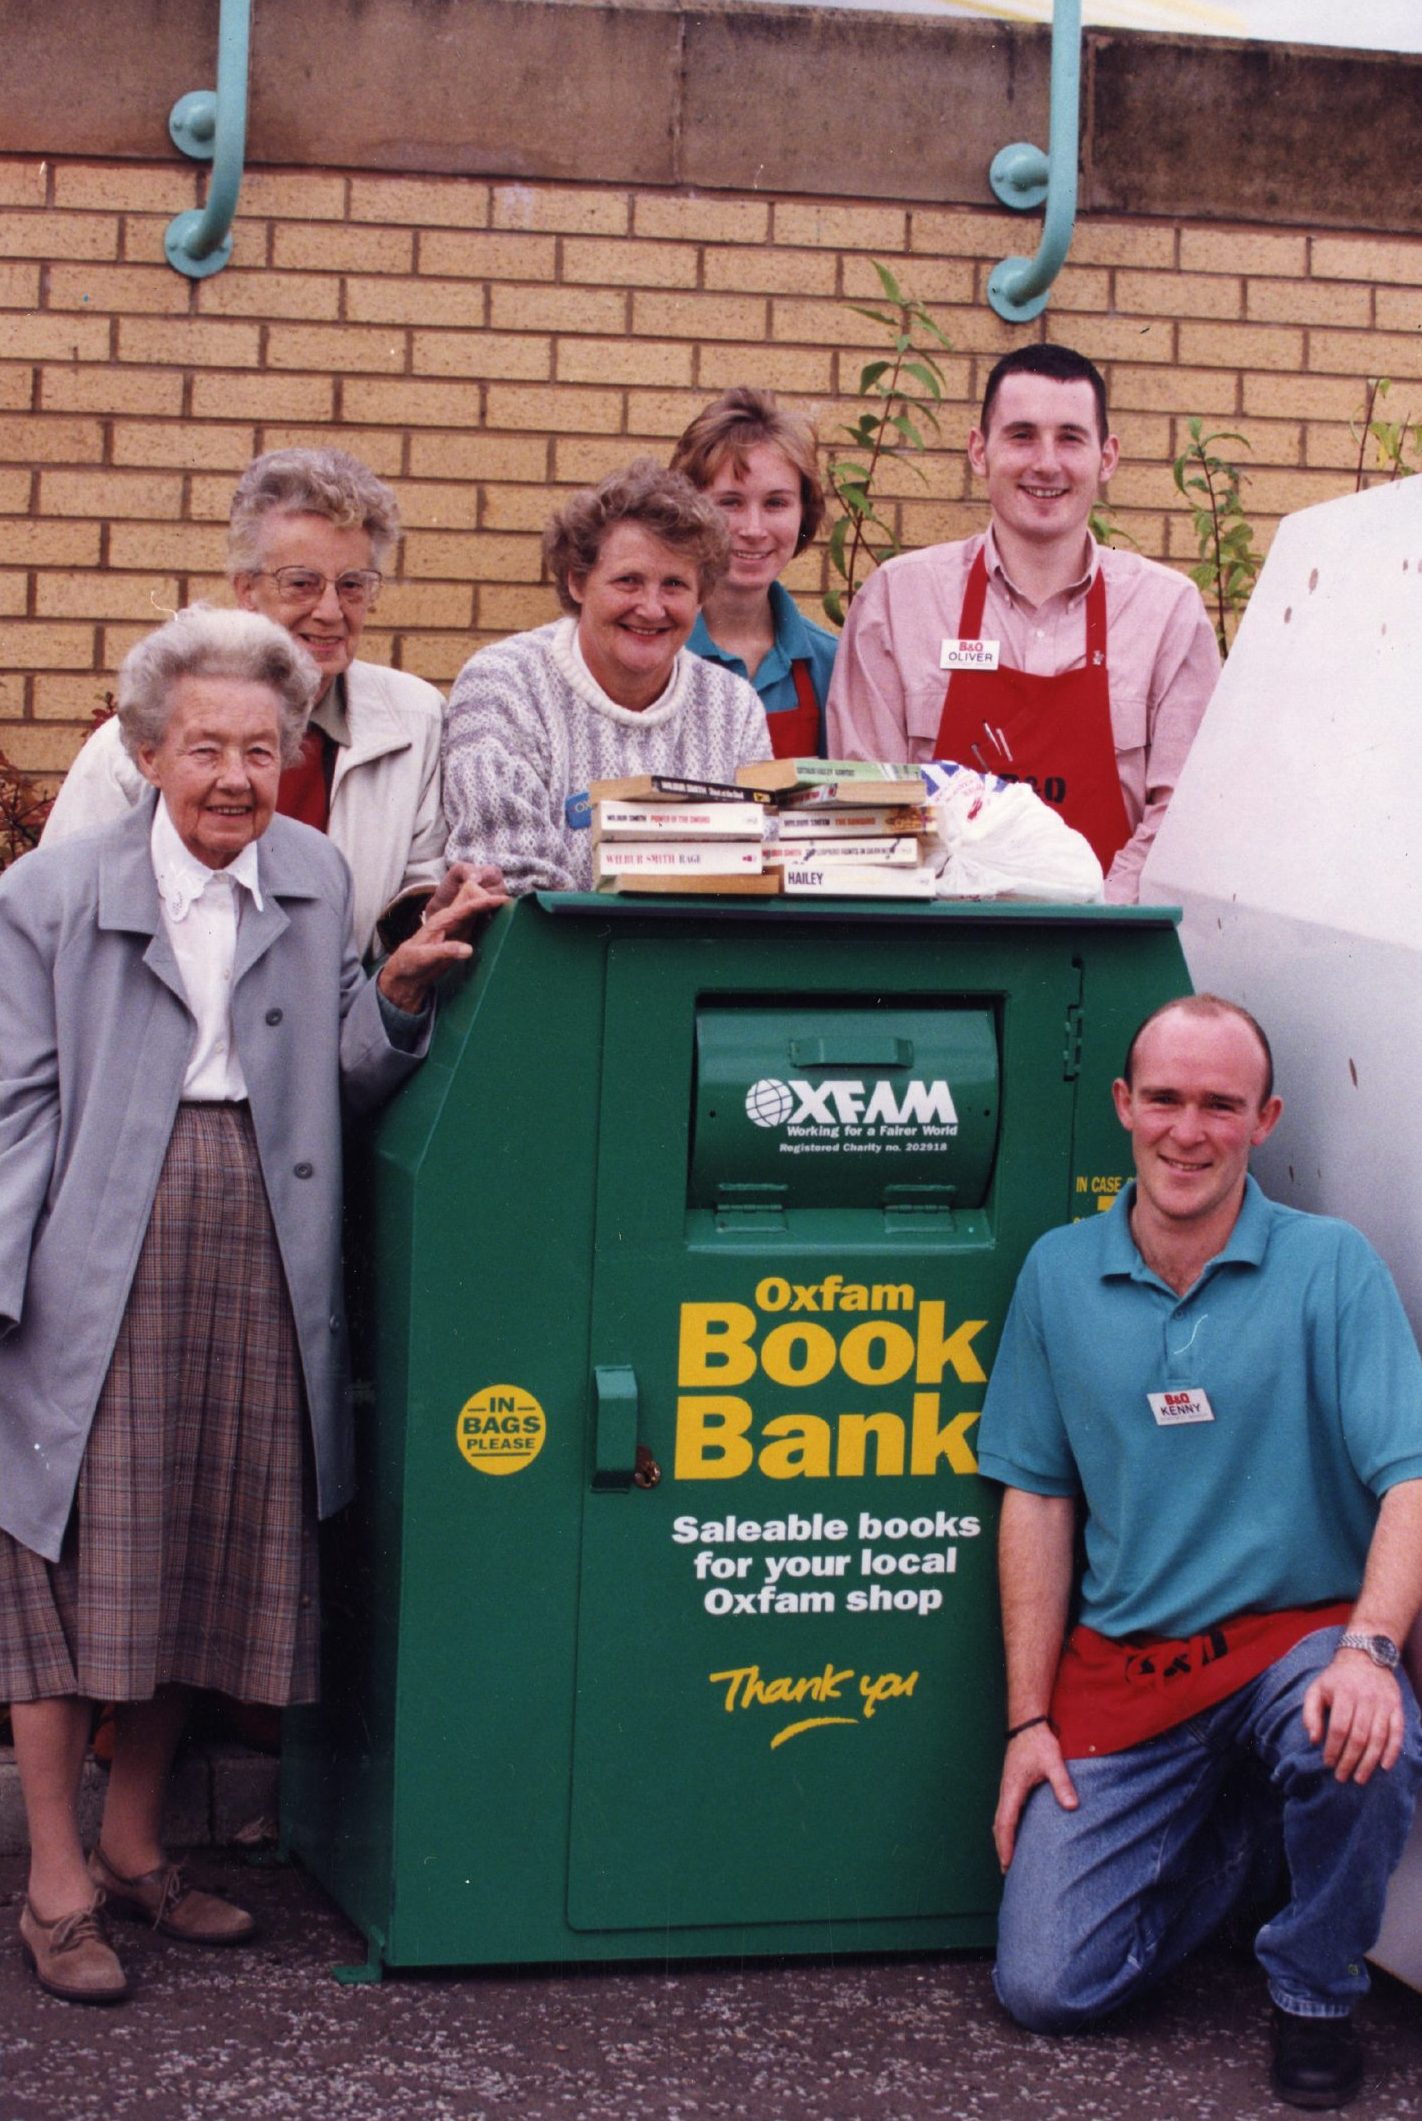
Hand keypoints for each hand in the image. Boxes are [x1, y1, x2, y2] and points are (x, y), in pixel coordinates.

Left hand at [377, 872, 509, 1014]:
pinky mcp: (461, 938)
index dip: (486, 902)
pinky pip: (478, 926)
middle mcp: (451, 920)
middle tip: (515, 903)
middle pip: (476, 905)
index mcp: (441, 920)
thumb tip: (469, 949)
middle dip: (493, 900)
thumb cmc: (410, 963)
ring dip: (494, 911)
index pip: (467, 907)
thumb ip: (446, 951)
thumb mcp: (424, 958)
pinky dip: (490, 923)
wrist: (405, 973)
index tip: (504, 900)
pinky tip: (502, 924)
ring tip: (514, 911)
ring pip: (478, 914)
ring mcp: (457, 928)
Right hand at [993, 1723, 1078, 1870]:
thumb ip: (1062, 1783)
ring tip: (1009, 1857)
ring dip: (1003, 1838)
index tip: (1006, 1864)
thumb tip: (1072, 1806)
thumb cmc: (1039, 1741)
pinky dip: (1008, 1827)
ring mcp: (1008, 1788)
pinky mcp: (1013, 1785)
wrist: (1028, 1723)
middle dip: (1002, 1847)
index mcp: (1012, 1788)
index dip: (1006, 1844)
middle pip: (999, 1825)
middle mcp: (1007, 1790)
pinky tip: (1016, 1832)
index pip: (1005, 1822)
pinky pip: (1007, 1811)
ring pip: (1001, 1818)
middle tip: (1006, 1870)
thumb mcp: (1053, 1761)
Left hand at [1303, 1651, 1405, 1783]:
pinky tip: (1384, 1766)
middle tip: (1342, 1777)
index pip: (1339, 1728)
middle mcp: (1366, 1699)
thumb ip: (1310, 1713)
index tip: (1328, 1764)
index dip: (1333, 1749)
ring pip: (1378, 1738)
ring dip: (1369, 1762)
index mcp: (1344, 1694)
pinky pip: (1397, 1733)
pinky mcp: (1396, 1708)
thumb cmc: (1336, 1679)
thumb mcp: (1316, 1689)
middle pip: (1359, 1737)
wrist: (1365, 1657)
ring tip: (1360, 1778)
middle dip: (1350, 1761)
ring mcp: (1384, 1704)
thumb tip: (1313, 1740)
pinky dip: (1392, 1751)